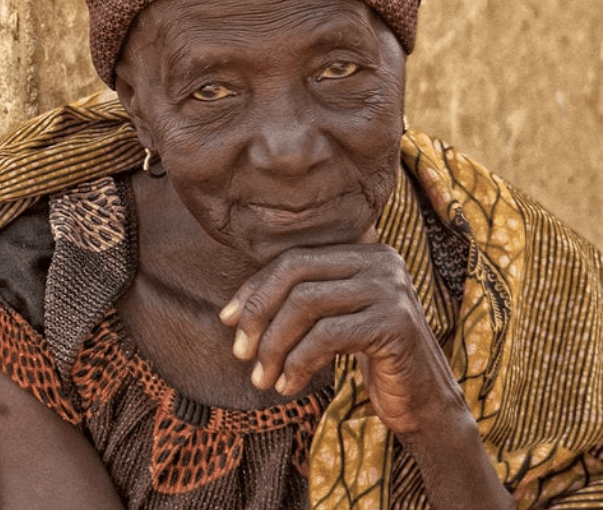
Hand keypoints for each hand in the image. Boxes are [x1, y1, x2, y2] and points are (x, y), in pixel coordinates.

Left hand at [219, 231, 465, 435]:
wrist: (426, 402)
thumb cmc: (371, 360)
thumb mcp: (333, 322)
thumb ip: (299, 303)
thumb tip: (230, 313)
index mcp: (363, 251)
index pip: (292, 259)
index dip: (254, 289)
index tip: (226, 320)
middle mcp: (380, 260)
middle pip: (295, 273)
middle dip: (258, 313)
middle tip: (239, 353)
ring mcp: (390, 288)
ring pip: (306, 304)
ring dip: (274, 345)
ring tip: (261, 378)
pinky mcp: (395, 322)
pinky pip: (327, 335)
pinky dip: (299, 363)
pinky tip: (288, 386)